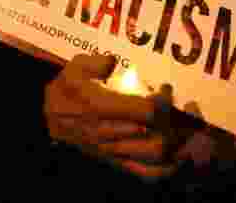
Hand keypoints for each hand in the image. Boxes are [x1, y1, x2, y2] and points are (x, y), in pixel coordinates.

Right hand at [44, 54, 211, 180]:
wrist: (49, 121)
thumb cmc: (64, 91)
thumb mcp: (72, 69)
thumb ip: (93, 62)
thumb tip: (112, 62)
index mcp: (102, 108)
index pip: (147, 111)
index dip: (164, 100)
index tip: (165, 88)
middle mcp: (111, 133)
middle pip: (158, 135)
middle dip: (176, 119)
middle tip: (181, 106)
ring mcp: (115, 151)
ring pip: (157, 155)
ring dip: (178, 143)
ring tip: (186, 127)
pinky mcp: (117, 162)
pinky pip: (147, 174)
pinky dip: (167, 168)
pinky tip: (178, 156)